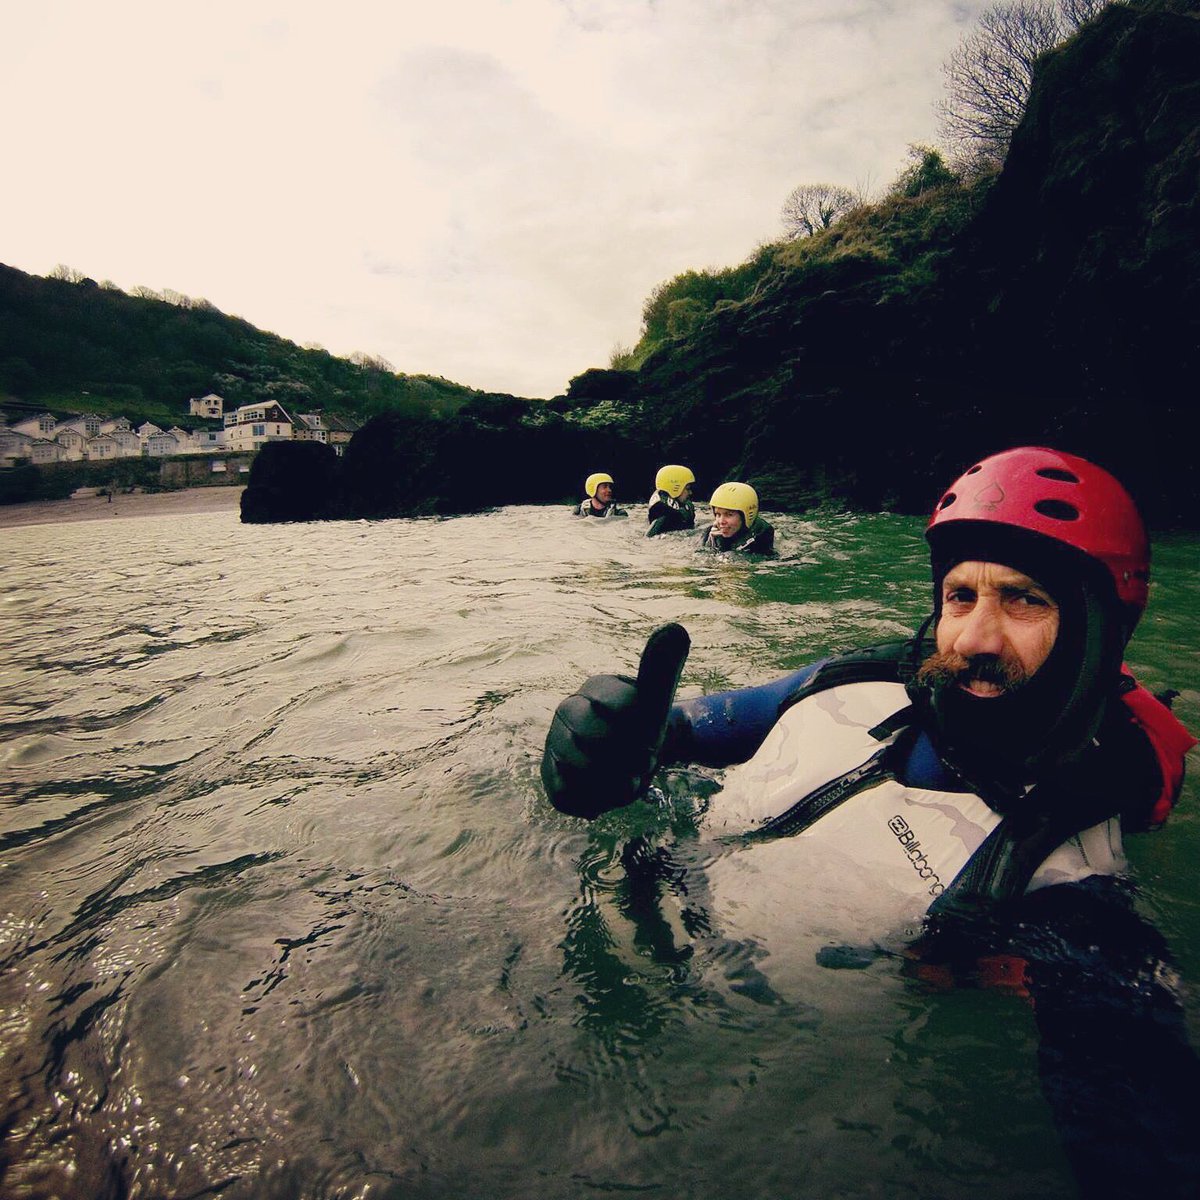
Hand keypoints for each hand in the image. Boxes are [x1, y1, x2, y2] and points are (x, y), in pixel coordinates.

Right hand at [541, 623, 689, 818]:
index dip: (639, 730)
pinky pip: (567, 793)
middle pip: (590, 738)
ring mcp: (555, 743)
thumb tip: (676, 629)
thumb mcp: (658, 698)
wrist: (635, 757)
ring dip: (612, 780)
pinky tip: (605, 790)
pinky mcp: (550, 776)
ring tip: (628, 778)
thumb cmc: (645, 725)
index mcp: (595, 688)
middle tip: (642, 761)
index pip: (616, 707)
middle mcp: (568, 711)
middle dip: (624, 756)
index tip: (650, 735)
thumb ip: (663, 667)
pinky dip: (593, 798)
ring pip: (577, 768)